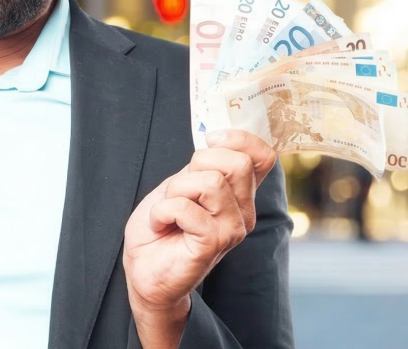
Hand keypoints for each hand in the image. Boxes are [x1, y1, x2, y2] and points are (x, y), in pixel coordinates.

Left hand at [123, 130, 276, 314]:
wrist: (144, 269)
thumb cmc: (162, 225)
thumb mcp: (182, 185)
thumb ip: (203, 167)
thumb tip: (215, 138)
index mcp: (239, 194)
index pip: (263, 156)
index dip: (238, 139)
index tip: (209, 141)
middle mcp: (244, 212)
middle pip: (237, 163)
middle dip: (196, 164)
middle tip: (177, 189)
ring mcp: (232, 229)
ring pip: (211, 182)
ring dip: (175, 190)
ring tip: (167, 210)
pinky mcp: (213, 244)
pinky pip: (186, 208)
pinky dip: (162, 211)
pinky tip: (160, 224)